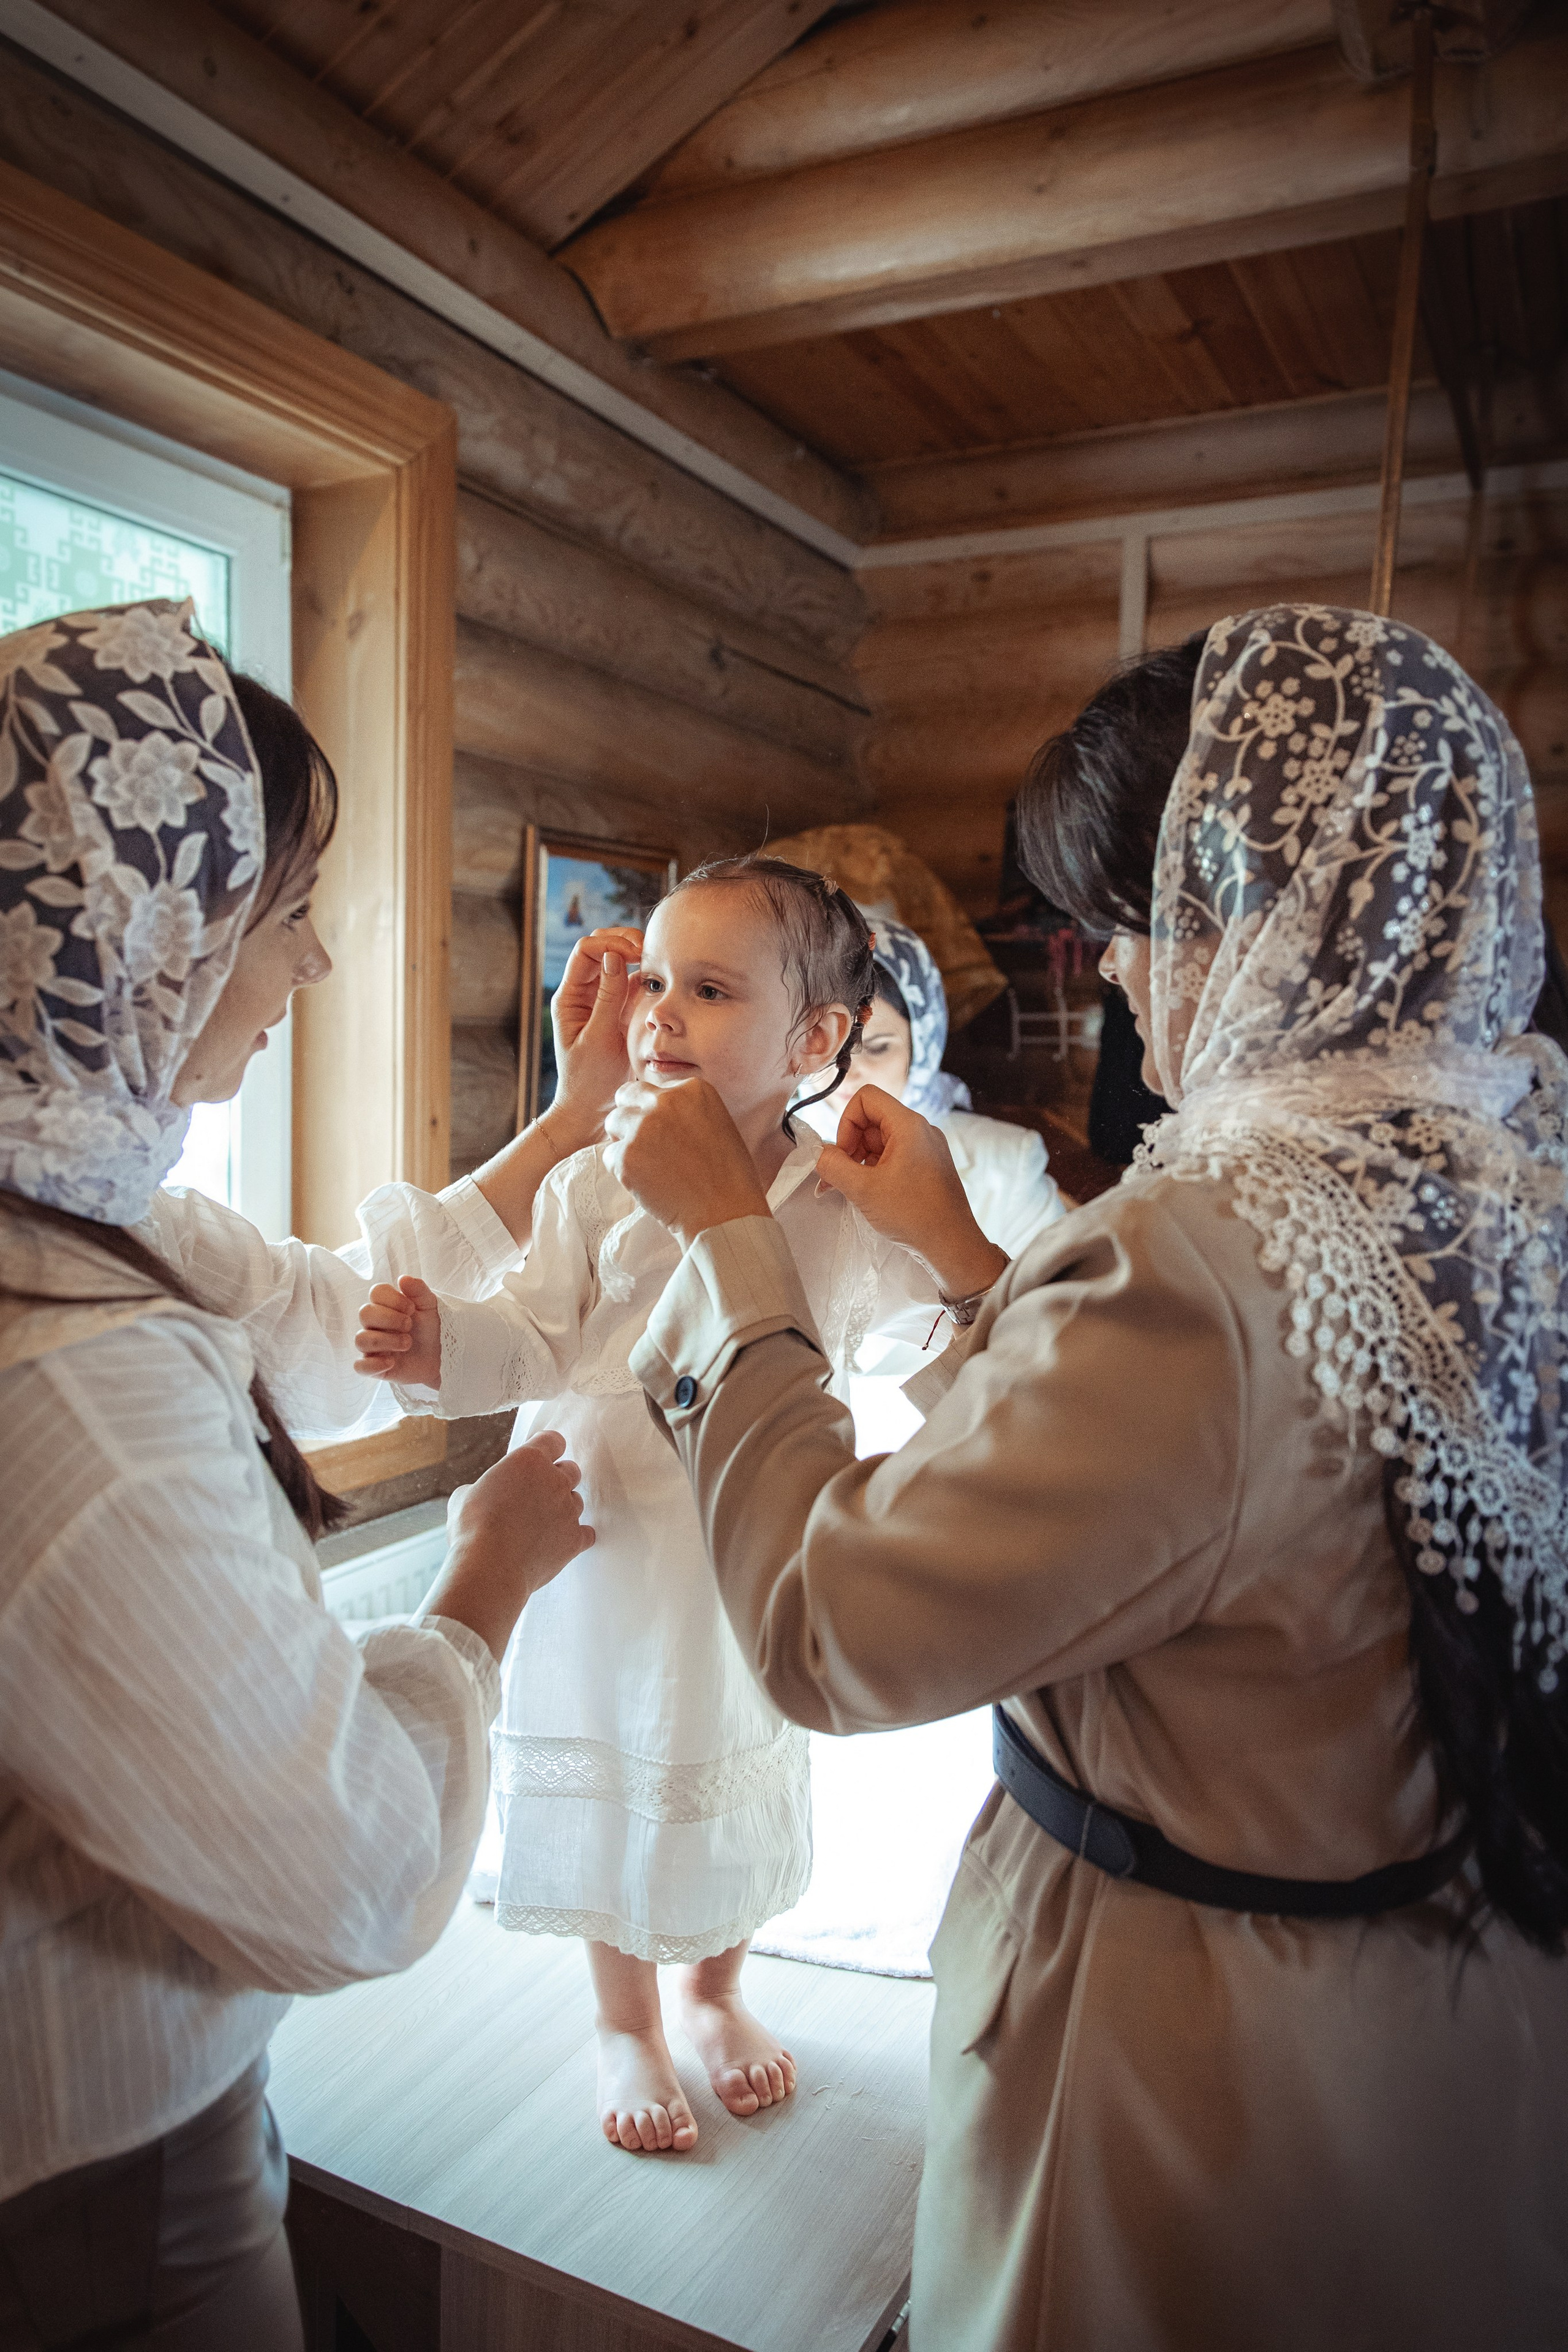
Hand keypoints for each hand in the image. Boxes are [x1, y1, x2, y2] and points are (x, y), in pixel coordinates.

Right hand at [355, 1276, 440, 1387]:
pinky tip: (392, 1362)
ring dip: (386, 1341)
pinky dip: (373, 1364)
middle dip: (390, 1318)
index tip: (412, 1309)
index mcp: (385, 1306)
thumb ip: (418, 1290)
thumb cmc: (429, 1328)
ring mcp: (372, 1346)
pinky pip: (359, 1366)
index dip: (393, 1299)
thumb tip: (403, 1278)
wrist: (440, 1357)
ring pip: (361, 1340)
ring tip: (407, 1344)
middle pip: (365, 1313)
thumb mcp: (429, 1306)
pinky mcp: (374, 1367)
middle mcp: (374, 1324)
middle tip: (410, 1325)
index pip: (376, 1292)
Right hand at [423, 1432, 593, 1660]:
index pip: (553, 1440)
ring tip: (540, 1525)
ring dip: (563, 1508)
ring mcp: (569, 1510)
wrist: (490, 1568)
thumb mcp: (464, 1496)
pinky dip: (575, 1537)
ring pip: (577, 1501)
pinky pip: (586, 1533)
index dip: (547, 1448)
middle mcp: (555, 1480)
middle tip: (537, 1495)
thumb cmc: (473, 1529)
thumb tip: (483, 1495)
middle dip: (558, 1478)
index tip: (541, 1458)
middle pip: (571, 1470)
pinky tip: (559, 1543)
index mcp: (529, 1461)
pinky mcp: (575, 1539)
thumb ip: (484, 1487)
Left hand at [548, 925, 643, 1147]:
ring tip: (657, 963)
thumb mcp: (599, 1039)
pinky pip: (631, 984)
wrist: (590, 1111)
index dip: (610, 943)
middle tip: (649, 951)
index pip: (586, 950)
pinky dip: (644, 978)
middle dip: (623, 942)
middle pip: (601, 948)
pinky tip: (658, 983)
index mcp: (569, 997)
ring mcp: (601, 1001)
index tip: (635, 953)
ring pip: (617, 962)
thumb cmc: (589, 1081)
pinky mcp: (618, 1012)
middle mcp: (583, 994)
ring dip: (636, 957)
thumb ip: (607, 998)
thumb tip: (614, 957)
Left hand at [603, 1076, 768, 1247]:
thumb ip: (686, 1109)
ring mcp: (642, 1128)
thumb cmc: (727, 1175)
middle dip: (631, 1117)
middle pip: (626, 1096)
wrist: (724, 1213)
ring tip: (647, 1165)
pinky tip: (646, 1183)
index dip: (654, 1111)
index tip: (665, 1133)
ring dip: (624, 1142)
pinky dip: (622, 1170)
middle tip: (644, 1144)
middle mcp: (665, 1101)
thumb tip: (654, 1110)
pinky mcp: (626, 1156)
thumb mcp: (717, 1124)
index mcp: (692, 1089)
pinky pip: (610, 1155)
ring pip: (613, 1123)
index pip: (653, 1090)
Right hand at [815, 1085, 1007, 1299]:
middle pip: (872, 1120)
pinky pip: (894, 1157)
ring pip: (880, 1141)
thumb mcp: (863, 1189)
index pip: (866, 1098)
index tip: (844, 1155)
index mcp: (909, 1125)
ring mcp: (926, 1149)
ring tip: (853, 1191)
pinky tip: (869, 1194)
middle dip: (850, 1146)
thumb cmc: (913, 1214)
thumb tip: (817, 1154)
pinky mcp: (928, 1167)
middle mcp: (921, 1130)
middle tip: (840, 1178)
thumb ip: (832, 1165)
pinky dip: (876, 1171)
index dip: (846, 1122)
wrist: (953, 1245)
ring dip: (860, 1161)